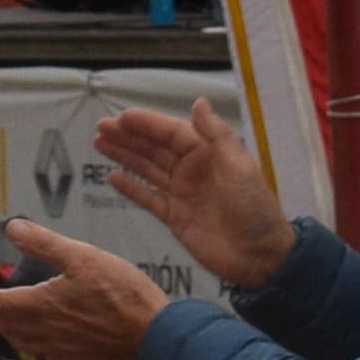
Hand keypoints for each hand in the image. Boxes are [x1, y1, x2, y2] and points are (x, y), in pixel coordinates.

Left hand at [0, 219, 171, 359]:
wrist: (151, 333)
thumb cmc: (122, 294)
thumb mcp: (83, 256)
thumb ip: (44, 243)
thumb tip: (13, 228)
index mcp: (41, 305)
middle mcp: (44, 331)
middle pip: (6, 325)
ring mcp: (59, 349)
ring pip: (22, 340)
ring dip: (7, 329)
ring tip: (3, 320)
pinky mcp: (75, 359)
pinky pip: (42, 352)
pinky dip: (30, 343)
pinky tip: (37, 338)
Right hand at [94, 105, 291, 287]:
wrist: (260, 256)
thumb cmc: (254, 209)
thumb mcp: (239, 167)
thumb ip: (217, 134)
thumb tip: (199, 102)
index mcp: (208, 154)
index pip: (171, 133)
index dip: (147, 124)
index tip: (122, 117)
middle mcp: (192, 170)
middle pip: (154, 148)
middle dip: (128, 137)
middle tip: (101, 127)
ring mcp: (182, 194)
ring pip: (147, 169)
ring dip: (125, 156)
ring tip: (100, 143)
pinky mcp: (175, 218)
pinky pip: (149, 198)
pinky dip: (131, 188)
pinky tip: (113, 177)